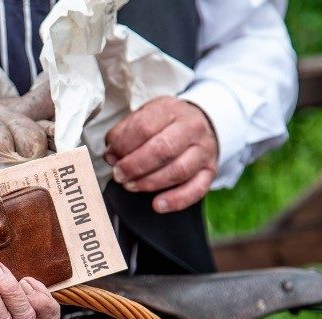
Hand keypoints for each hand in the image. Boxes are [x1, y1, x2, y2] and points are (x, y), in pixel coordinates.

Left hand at [104, 96, 218, 212]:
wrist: (203, 123)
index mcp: (170, 110)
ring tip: (131, 186)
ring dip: (149, 183)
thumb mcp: (144, 116)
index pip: (144, 126)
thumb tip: (111, 155)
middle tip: (119, 175)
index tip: (111, 154)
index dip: (123, 144)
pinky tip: (157, 205)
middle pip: (162, 149)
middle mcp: (191, 128)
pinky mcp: (210, 171)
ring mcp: (203, 150)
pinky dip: (176, 200)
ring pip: (178, 171)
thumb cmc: (166, 123)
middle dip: (135, 166)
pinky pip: (196, 189)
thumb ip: (124, 133)